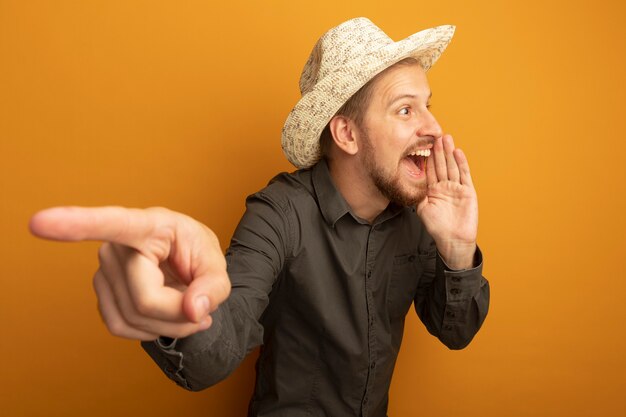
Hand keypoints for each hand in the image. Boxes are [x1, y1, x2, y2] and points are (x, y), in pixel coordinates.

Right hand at [29, 206, 230, 340]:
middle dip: (180, 314)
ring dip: (169, 325)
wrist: (184, 265)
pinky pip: (120, 327)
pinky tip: (164, 316)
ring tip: (185, 307)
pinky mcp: (100, 292)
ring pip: (134, 318)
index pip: (113, 223)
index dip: (76, 223)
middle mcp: (117, 245)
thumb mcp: (217, 265)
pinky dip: (150, 331)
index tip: (40, 222)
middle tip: (200, 306)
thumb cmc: (196, 255)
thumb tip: (193, 310)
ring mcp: (103, 269)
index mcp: (148, 225)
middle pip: (146, 299)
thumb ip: (213, 287)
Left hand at [417, 134, 477, 268]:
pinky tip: (457, 152)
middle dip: (438, 150)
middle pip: (441, 165)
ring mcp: (456, 188)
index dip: (426, 157)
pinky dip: (461, 163)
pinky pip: (464, 175)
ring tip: (446, 138)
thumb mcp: (422, 208)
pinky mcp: (467, 191)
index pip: (429, 170)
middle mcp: (444, 186)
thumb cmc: (436, 227)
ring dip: (449, 153)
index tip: (422, 143)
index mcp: (432, 190)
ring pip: (452, 166)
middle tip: (435, 135)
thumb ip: (417, 193)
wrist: (453, 239)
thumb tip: (406, 180)